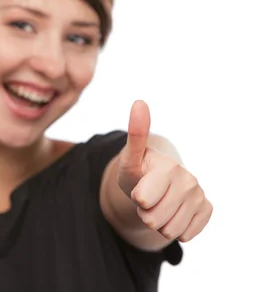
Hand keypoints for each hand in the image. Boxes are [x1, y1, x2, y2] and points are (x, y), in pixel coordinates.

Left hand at [117, 100, 212, 241]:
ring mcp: (199, 195)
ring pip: (169, 231)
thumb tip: (139, 102)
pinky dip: (174, 228)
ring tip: (158, 205)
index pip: (143, 200)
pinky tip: (172, 212)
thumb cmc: (137, 171)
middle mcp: (189, 179)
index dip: (136, 198)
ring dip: (159, 223)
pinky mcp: (206, 209)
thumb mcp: (128, 158)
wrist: (153, 183)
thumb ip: (135, 135)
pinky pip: (185, 234)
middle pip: (155, 220)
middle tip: (146, 198)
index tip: (139, 187)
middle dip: (146, 213)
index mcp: (168, 167)